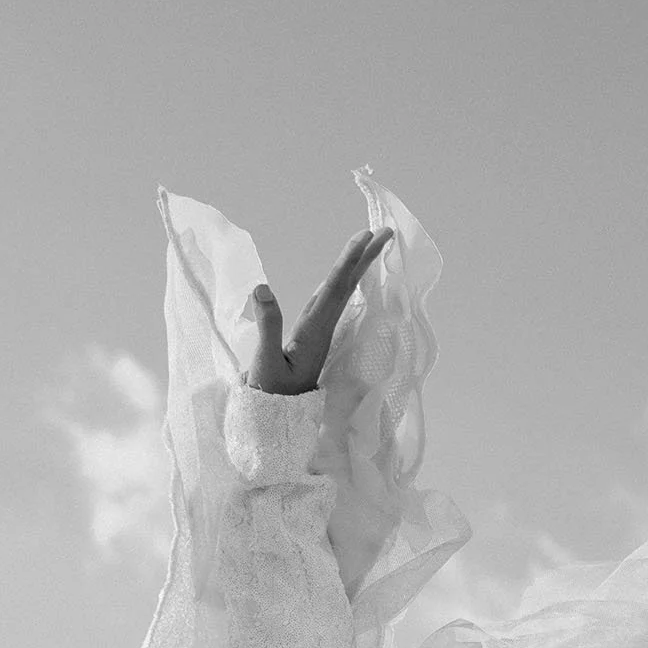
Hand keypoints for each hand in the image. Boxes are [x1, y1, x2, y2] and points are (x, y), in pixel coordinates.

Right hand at [244, 226, 394, 395]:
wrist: (275, 416)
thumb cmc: (269, 393)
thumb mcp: (264, 363)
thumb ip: (267, 326)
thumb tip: (262, 288)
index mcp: (314, 331)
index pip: (334, 289)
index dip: (348, 261)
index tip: (365, 237)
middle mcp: (322, 327)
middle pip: (346, 285)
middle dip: (365, 256)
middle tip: (385, 230)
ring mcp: (319, 330)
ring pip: (340, 290)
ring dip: (355, 265)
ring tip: (369, 243)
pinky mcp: (311, 333)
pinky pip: (329, 300)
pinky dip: (339, 281)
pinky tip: (344, 274)